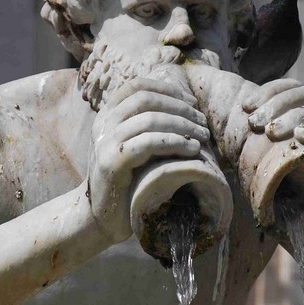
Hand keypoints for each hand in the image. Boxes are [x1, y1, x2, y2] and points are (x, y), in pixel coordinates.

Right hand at [87, 77, 211, 242]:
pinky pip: (148, 143)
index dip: (167, 89)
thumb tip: (185, 107)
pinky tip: (192, 150)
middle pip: (145, 98)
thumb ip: (146, 127)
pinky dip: (175, 142)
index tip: (191, 102)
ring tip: (202, 137)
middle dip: (180, 107)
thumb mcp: (134, 147)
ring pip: (149, 119)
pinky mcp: (112, 163)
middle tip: (203, 122)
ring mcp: (105, 142)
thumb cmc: (127, 183)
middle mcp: (103, 124)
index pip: (136, 86)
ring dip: (182, 124)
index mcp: (107, 115)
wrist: (100, 219)